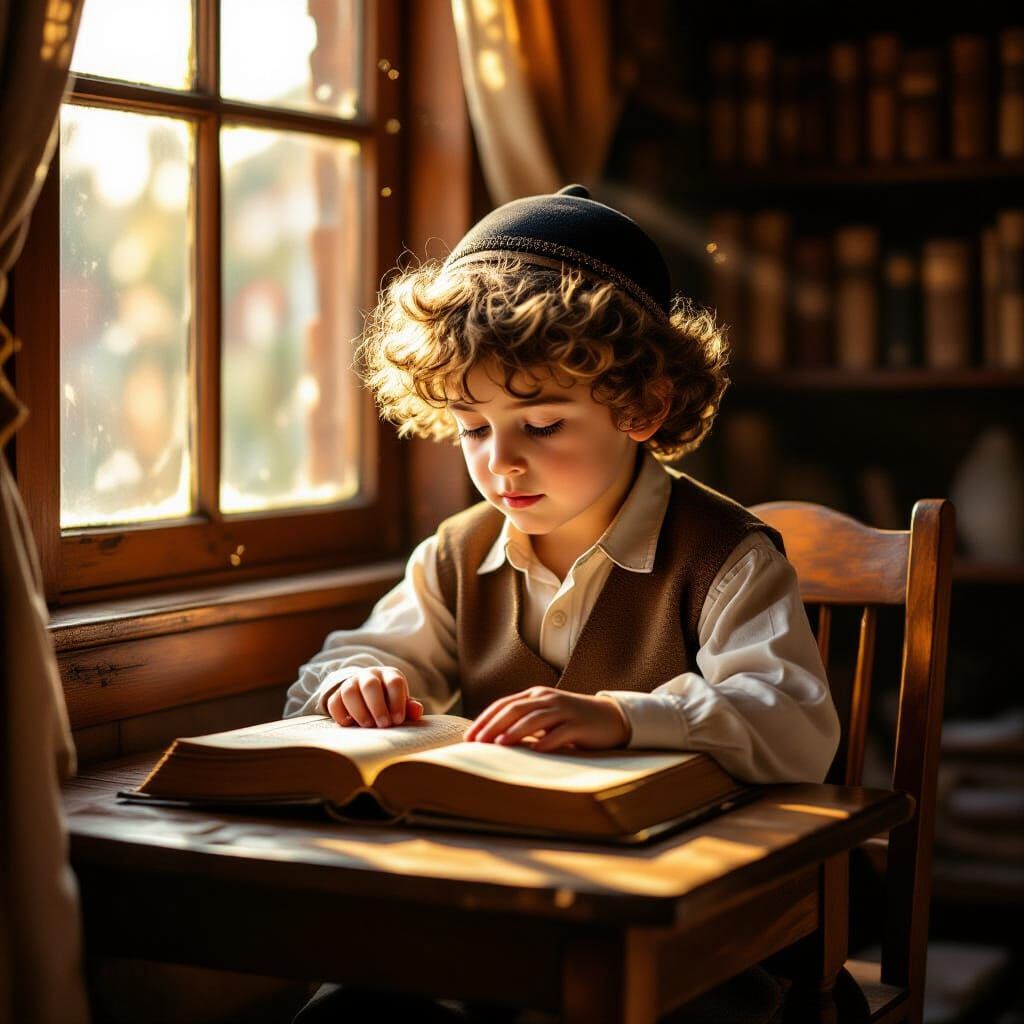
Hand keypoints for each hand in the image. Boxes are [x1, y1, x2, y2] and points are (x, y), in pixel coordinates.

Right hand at [325, 667, 423, 727]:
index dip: (397, 701)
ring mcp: (351, 683)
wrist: (366, 694)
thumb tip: (417, 711)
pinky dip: (341, 715)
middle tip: (384, 725)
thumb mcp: (401, 702)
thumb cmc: (389, 701)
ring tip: (368, 726)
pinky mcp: (336, 695)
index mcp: (389, 675)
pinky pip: (334, 702)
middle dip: (377, 707)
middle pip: (370, 685)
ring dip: (359, 711)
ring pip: (349, 692)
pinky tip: (351, 725)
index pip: (394, 682)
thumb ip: (409, 707)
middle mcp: (369, 675)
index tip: (398, 720)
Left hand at [464, 687, 630, 752]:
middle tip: (478, 742)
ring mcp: (564, 710)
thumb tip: (492, 740)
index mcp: (535, 695)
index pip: (504, 705)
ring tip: (500, 744)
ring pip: (535, 718)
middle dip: (494, 725)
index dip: (485, 720)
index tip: (469, 737)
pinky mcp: (579, 724)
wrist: (610, 717)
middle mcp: (547, 698)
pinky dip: (548, 741)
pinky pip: (561, 732)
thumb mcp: (545, 717)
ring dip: (516, 731)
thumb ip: (523, 722)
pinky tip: (537, 750)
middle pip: (515, 709)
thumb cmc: (572, 721)